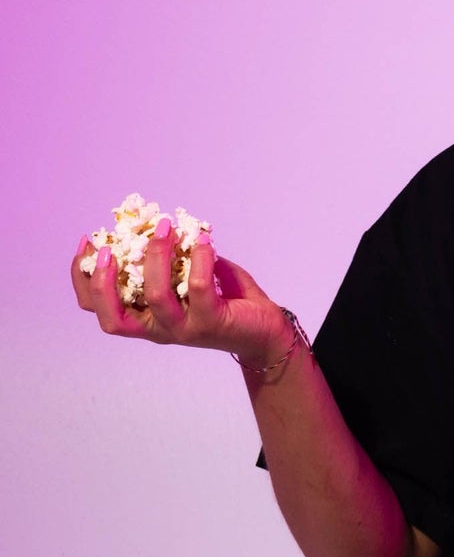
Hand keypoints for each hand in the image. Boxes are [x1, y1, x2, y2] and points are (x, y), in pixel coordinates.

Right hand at [71, 220, 291, 367]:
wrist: (267, 332)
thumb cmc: (227, 301)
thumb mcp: (189, 276)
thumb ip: (171, 257)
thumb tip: (157, 224)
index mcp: (145, 318)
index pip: (97, 308)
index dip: (83, 278)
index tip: (89, 242)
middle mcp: (159, 329)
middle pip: (111, 317)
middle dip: (101, 282)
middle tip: (108, 247)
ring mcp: (184, 329)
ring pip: (154, 296)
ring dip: (155, 256)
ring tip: (165, 227)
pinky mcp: (211, 323)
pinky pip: (197, 287)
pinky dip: (198, 258)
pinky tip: (203, 240)